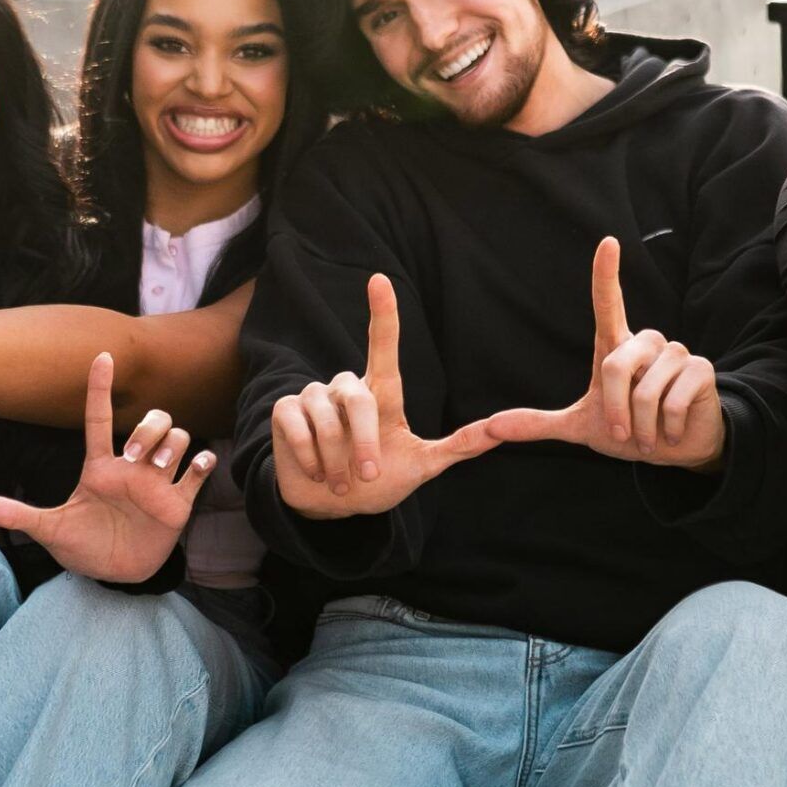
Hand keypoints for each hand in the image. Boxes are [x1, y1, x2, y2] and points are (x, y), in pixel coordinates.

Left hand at [0, 354, 215, 580]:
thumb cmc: (83, 547)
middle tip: (136, 456)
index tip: (102, 356)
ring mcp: (158, 483)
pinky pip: (199, 470)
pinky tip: (198, 465)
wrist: (115, 575)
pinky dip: (203, 462)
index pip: (99, 419)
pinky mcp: (179, 502)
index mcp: (101, 468)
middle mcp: (132, 468)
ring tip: (161, 466)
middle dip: (149, 429)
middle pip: (152, 422)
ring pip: (178, 437)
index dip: (100, 388)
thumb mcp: (48, 530)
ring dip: (174, 443)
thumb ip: (15, 515)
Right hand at [271, 273, 498, 518]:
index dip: (383, 314)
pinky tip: (315, 471)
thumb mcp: (422, 465)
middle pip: (359, 400)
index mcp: (380, 393)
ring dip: (337, 461)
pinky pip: (297, 429)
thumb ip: (460, 446)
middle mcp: (346, 386)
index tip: (380, 280)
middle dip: (364, 443)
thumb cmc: (378, 479)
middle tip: (368, 476)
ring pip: (326, 421)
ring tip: (339, 480)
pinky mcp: (285, 411)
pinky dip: (310, 459)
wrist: (332, 505)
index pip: (383, 346)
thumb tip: (502, 430)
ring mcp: (313, 395)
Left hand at [485, 237, 725, 469]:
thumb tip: (490, 428)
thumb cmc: (630, 430)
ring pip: (646, 390)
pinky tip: (672, 432)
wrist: (674, 451)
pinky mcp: (701, 370)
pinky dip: (668, 428)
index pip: (608, 304)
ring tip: (649, 435)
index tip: (608, 242)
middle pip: (616, 365)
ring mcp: (676, 353)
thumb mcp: (580, 427)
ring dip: (642, 425)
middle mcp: (647, 343)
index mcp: (617, 349)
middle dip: (614, 409)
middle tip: (625, 433)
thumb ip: (538, 424)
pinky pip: (673, 401)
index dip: (606, 274)